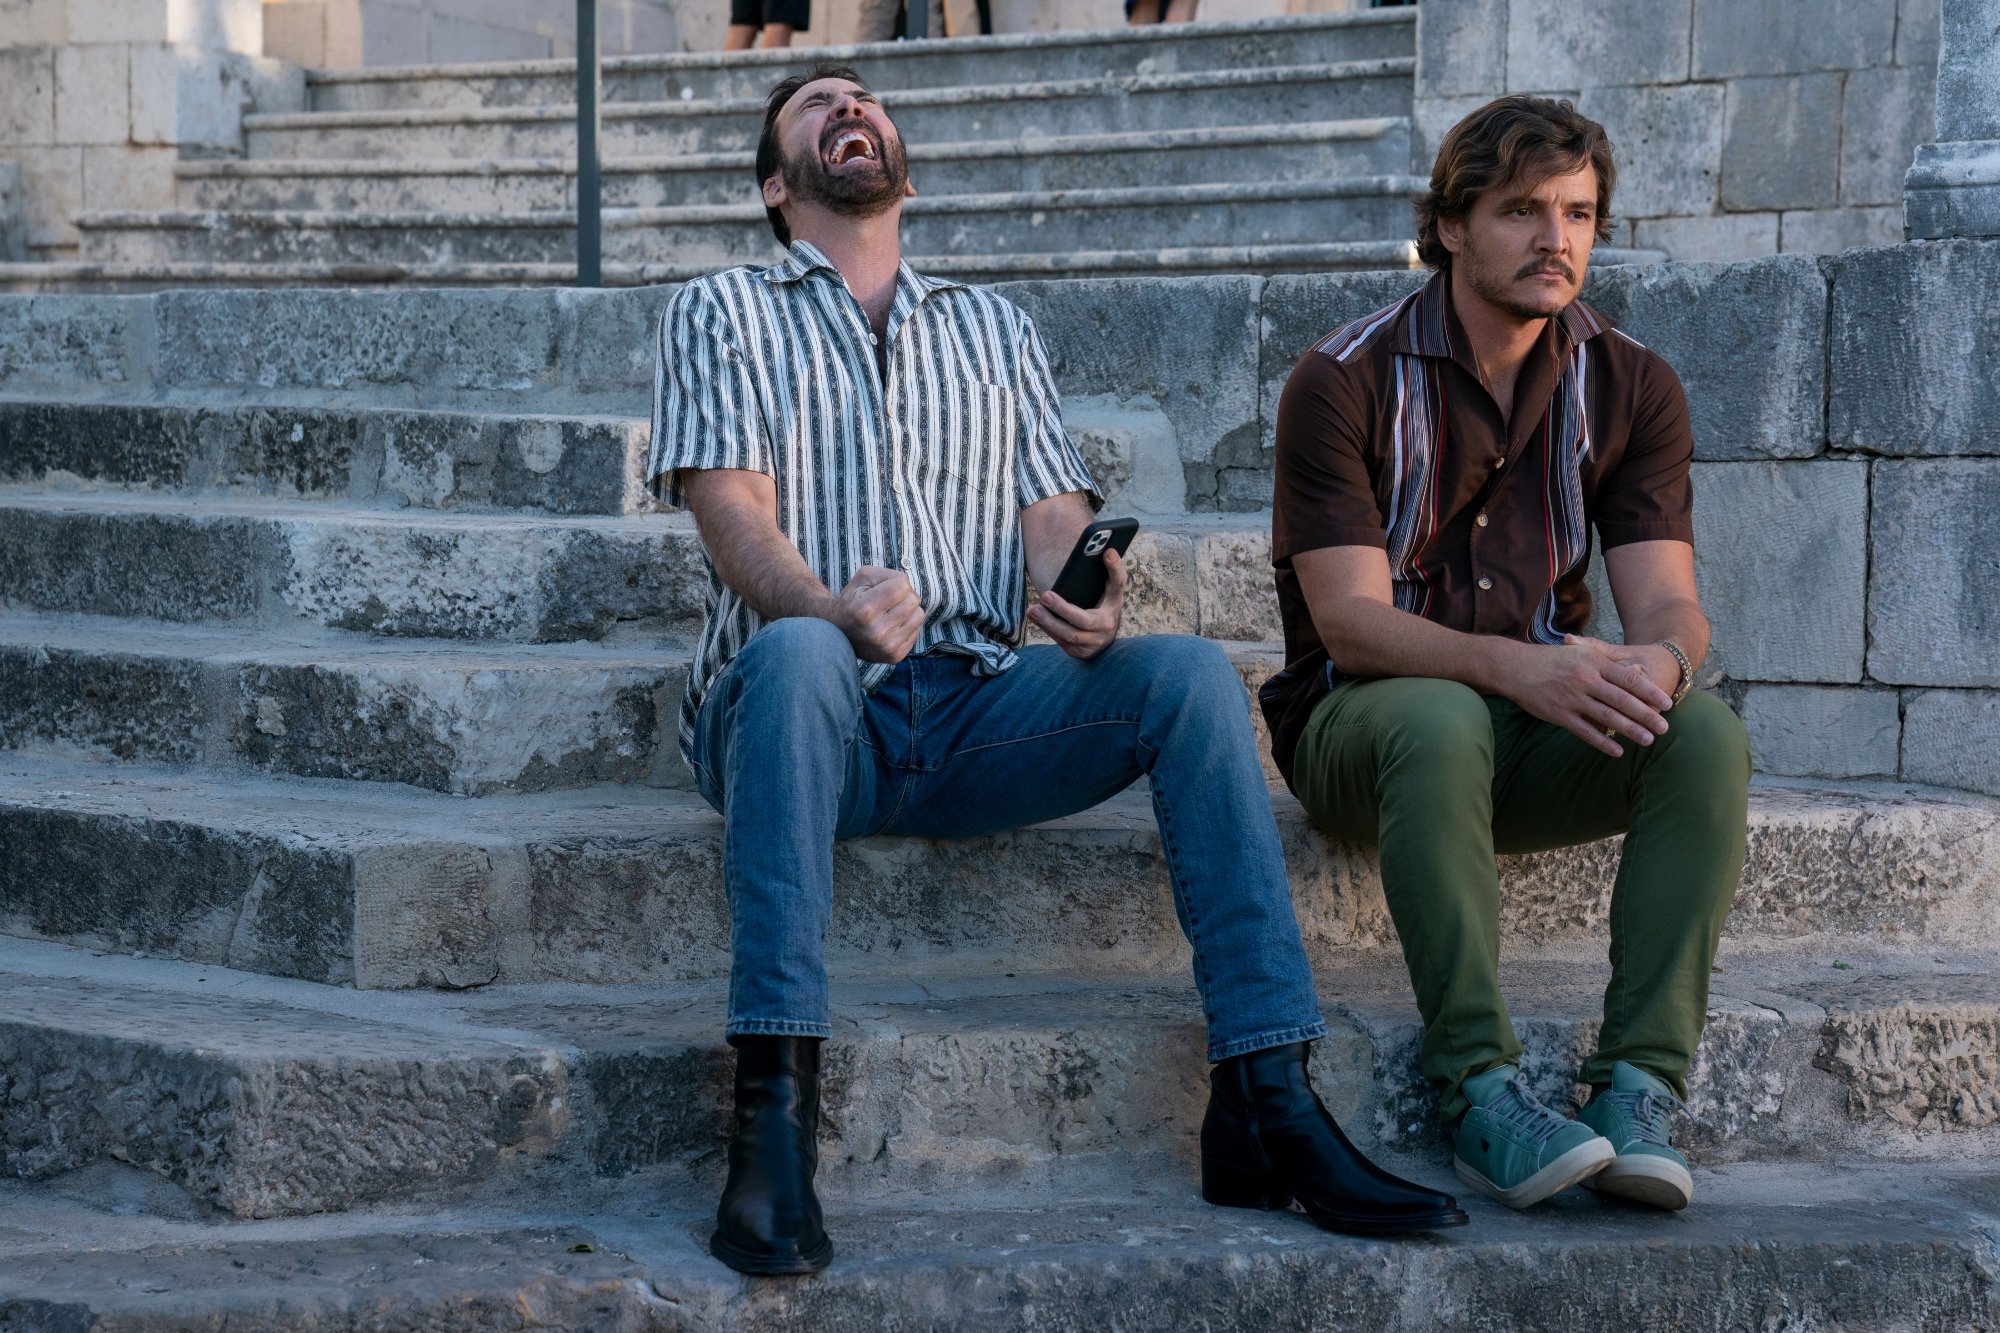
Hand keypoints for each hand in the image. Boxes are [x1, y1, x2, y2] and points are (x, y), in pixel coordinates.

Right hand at [828, 565, 923, 663]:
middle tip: (888, 601)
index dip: (895, 582)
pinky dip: (907, 624)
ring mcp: (887, 647)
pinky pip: (917, 630)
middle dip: (903, 595)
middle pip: (913, 600)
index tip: (883, 588)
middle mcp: (877, 632)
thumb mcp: (863, 578)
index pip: (902, 586)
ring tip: (890, 613)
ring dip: (908, 610)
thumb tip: (908, 586)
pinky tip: (892, 626)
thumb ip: (887, 575)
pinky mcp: (895, 656)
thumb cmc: (853, 600)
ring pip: (919, 615)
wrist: (838, 633)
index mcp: (865, 611)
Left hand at [1029, 548, 1126, 660]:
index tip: (1107, 551)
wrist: (1103, 638)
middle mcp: (1108, 624)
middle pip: (1085, 620)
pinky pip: (1061, 641)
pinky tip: (1035, 617)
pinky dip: (1047, 628)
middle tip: (1045, 596)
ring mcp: (1095, 642)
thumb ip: (1102, 573)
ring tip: (1032, 610)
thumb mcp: (1104, 590)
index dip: (1115, 568)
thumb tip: (1097, 551)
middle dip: (1063, 609)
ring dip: (1049, 622)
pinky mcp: (1080, 652)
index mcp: (1115, 602)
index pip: (1118, 583)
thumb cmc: (1099, 605)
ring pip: (1070, 634)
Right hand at [1499, 634, 1674, 757]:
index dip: (1650, 692)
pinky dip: (1603, 742)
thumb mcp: (1580, 652)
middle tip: (1665, 727)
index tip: (1667, 703)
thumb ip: (1605, 663)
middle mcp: (1585, 679)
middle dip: (1646, 715)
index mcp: (1593, 662)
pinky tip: (1618, 751)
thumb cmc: (1551, 659)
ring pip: (1607, 717)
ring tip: (1649, 740)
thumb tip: (1634, 674)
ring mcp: (1571, 698)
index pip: (1629, 679)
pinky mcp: (1559, 714)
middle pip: (1622, 700)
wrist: (1515, 667)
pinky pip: (1585, 731)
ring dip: (1630, 731)